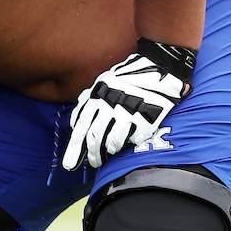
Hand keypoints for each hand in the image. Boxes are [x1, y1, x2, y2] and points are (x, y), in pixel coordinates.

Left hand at [62, 38, 196, 169]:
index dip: (74, 147)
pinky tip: (125, 145)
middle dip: (90, 154)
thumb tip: (75, 123)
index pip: (80, 126)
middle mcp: (108, 105)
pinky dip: (126, 145)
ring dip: (106, 153)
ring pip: (110, 142)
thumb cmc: (129, 77)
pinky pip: (131, 139)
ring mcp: (126, 113)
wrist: (160, 67)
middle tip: (91, 163)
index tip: (70, 163)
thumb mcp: (103, 83)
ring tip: (105, 157)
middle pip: (93, 137)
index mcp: (96, 96)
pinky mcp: (144, 119)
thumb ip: (89, 101)